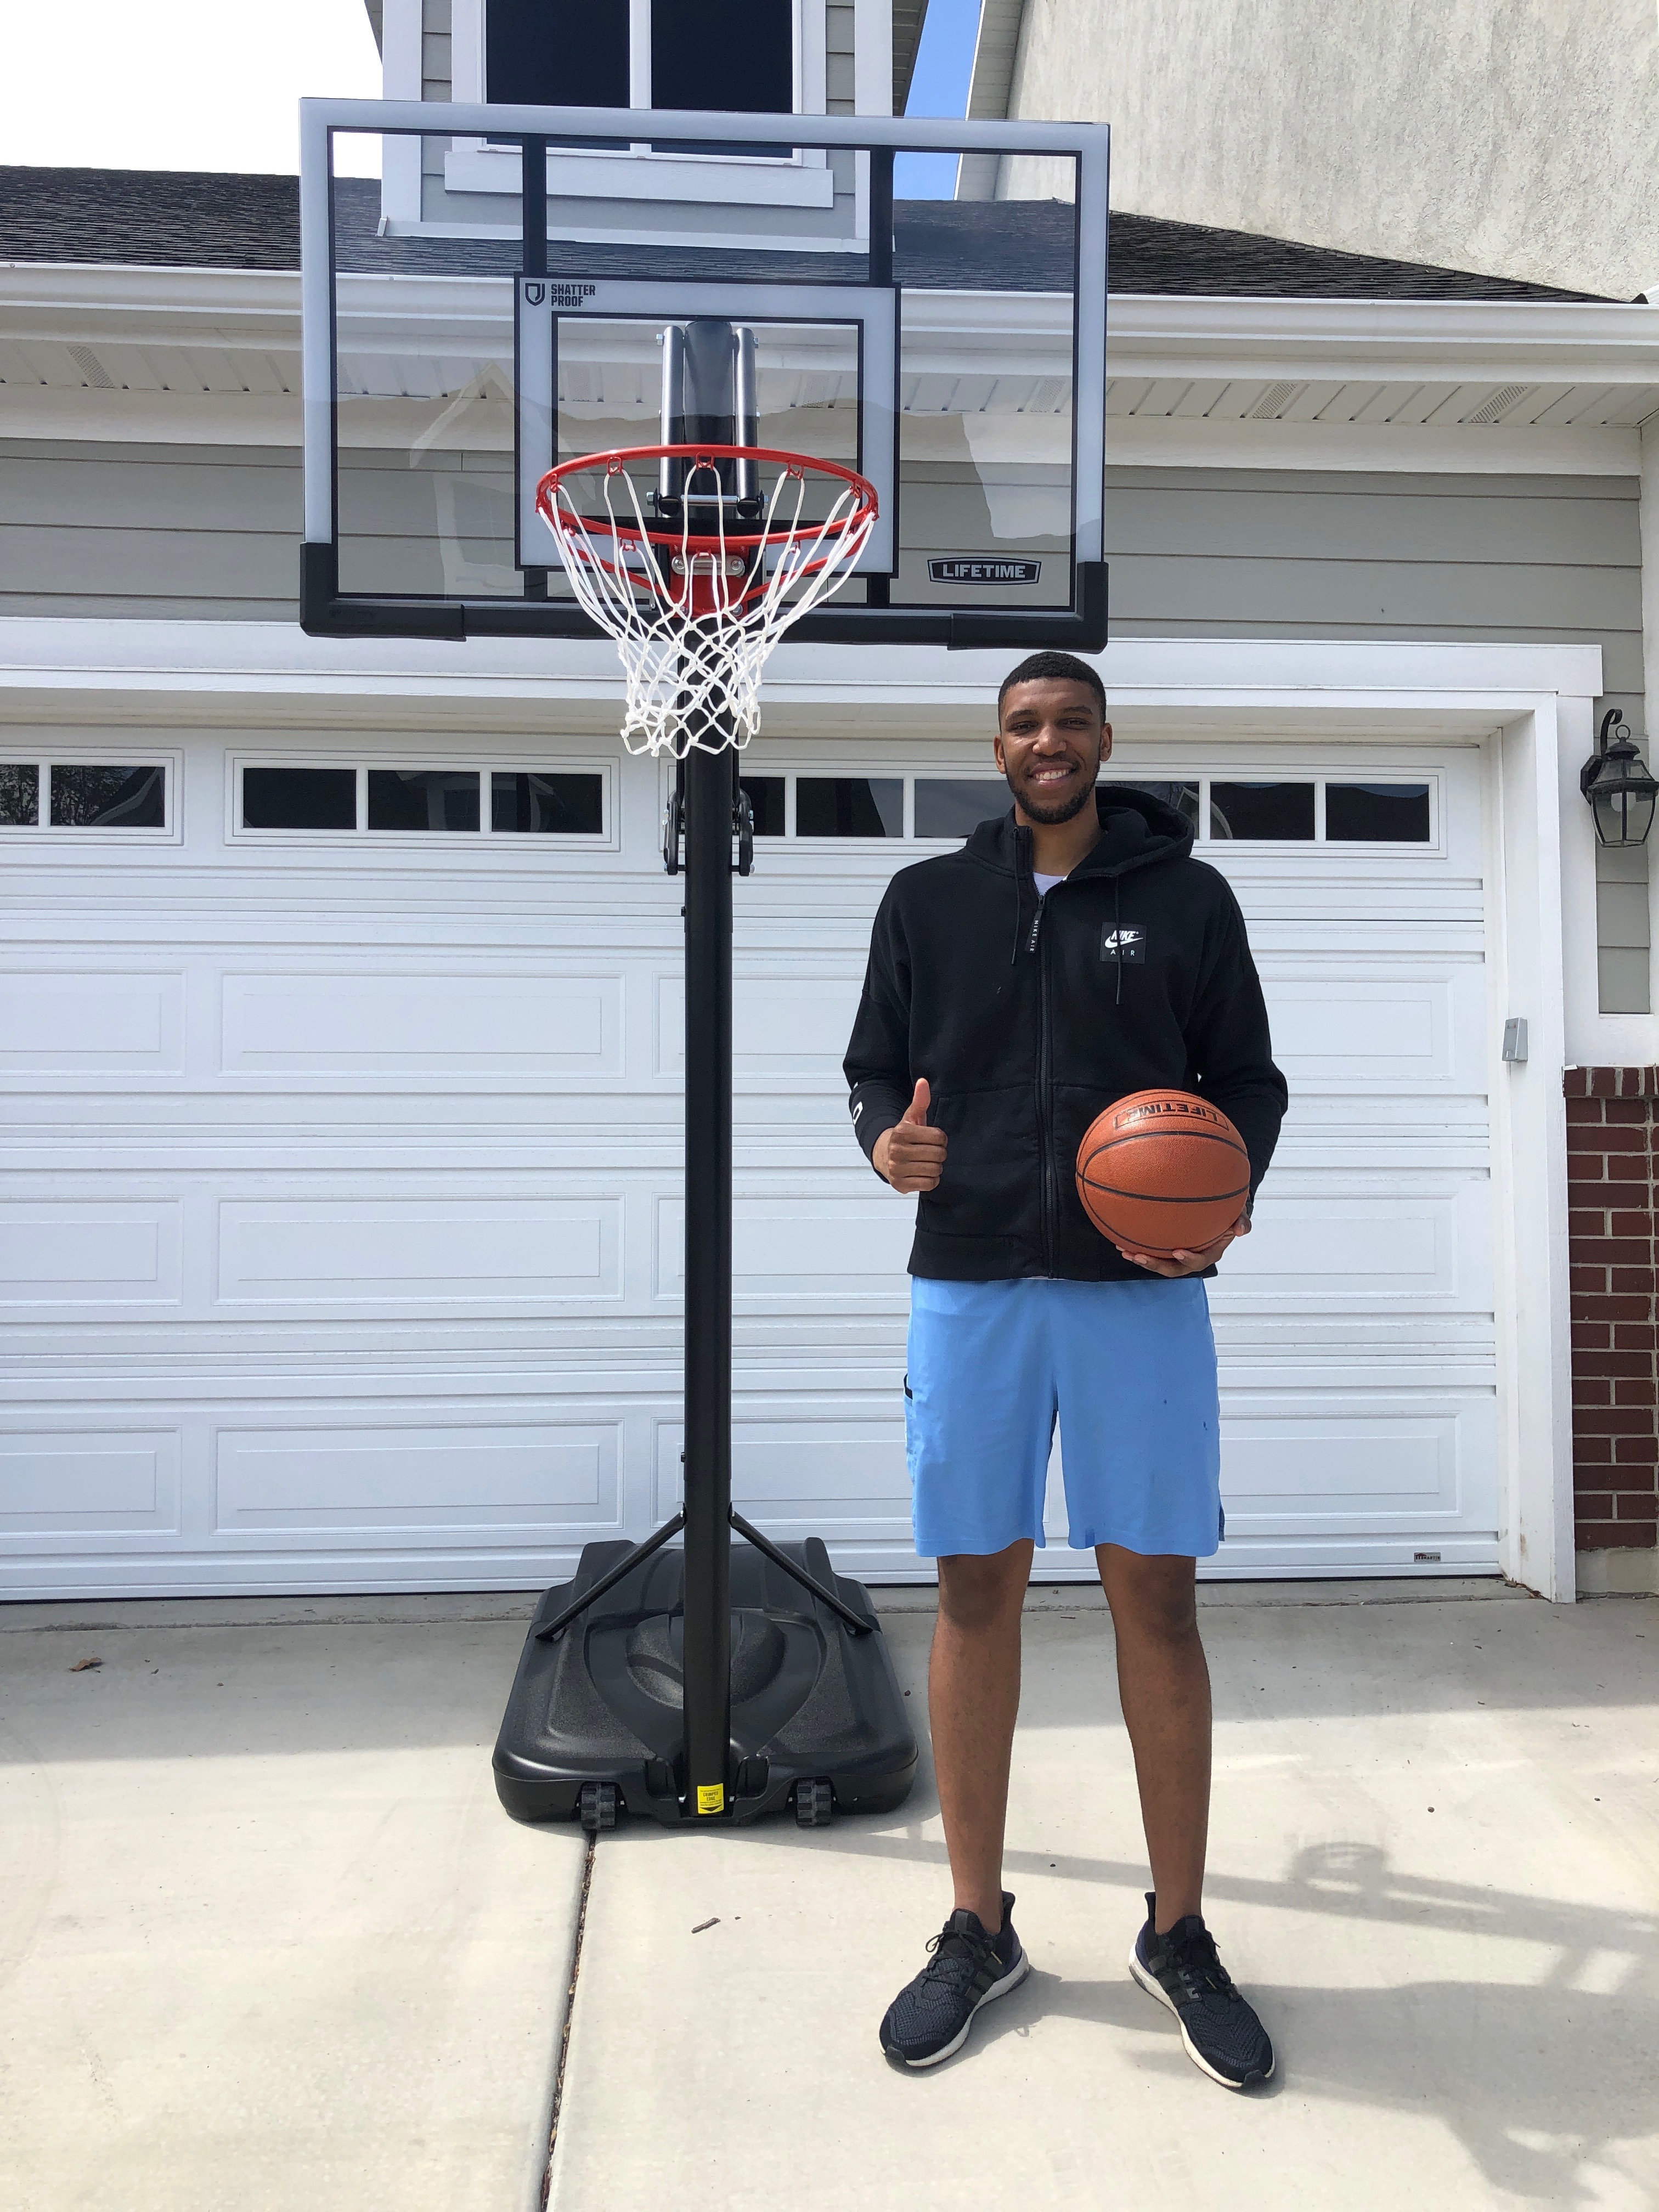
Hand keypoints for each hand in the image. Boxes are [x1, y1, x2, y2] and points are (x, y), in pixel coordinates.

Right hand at [873, 1079, 947, 1193]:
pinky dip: (931, 1179)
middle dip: (938, 1153)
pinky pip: (930, 1184)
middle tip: (929, 1151)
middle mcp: (896, 1151)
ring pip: (935, 1170)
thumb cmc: (904, 1136)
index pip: (939, 1137)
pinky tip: (922, 1172)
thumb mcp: (911, 1117)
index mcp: (901, 1132)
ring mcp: (897, 1170)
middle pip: (939, 1154)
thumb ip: (920, 1100)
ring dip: (935, 1166)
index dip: (940, 1138)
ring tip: (926, 1161)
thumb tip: (923, 1082)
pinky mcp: (900, 1185)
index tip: (932, 1139)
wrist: (883, 1155)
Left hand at [1117, 1211, 1250, 1277]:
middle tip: (1141, 1256)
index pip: (1201, 1261)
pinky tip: (1121, 1244)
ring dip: (1143, 1260)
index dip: (1189, 1259)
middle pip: (1175, 1268)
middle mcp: (1193, 1257)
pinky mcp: (1167, 1249)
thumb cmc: (1228, 1213)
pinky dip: (1138, 1249)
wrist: (1216, 1210)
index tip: (1178, 1251)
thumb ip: (1242, 1220)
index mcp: (1211, 1252)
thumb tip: (1242, 1230)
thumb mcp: (1239, 1214)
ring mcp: (1179, 1254)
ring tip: (1126, 1252)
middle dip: (1157, 1265)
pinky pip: (1153, 1252)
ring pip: (1160, 1263)